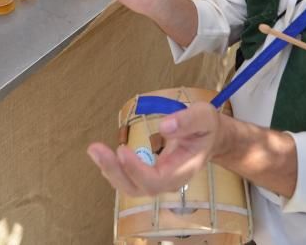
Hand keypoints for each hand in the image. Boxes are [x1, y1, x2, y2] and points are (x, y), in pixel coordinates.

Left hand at [87, 102, 221, 196]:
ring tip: (95, 149)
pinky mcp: (149, 174)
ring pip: (130, 186)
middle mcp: (169, 181)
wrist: (210, 138)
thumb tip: (164, 126)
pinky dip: (114, 168)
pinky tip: (102, 154)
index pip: (157, 180)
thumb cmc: (206, 127)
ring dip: (110, 170)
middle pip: (138, 188)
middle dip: (115, 171)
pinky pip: (129, 178)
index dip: (137, 169)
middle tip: (95, 149)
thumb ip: (187, 121)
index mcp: (183, 169)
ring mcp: (158, 180)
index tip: (122, 149)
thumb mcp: (203, 117)